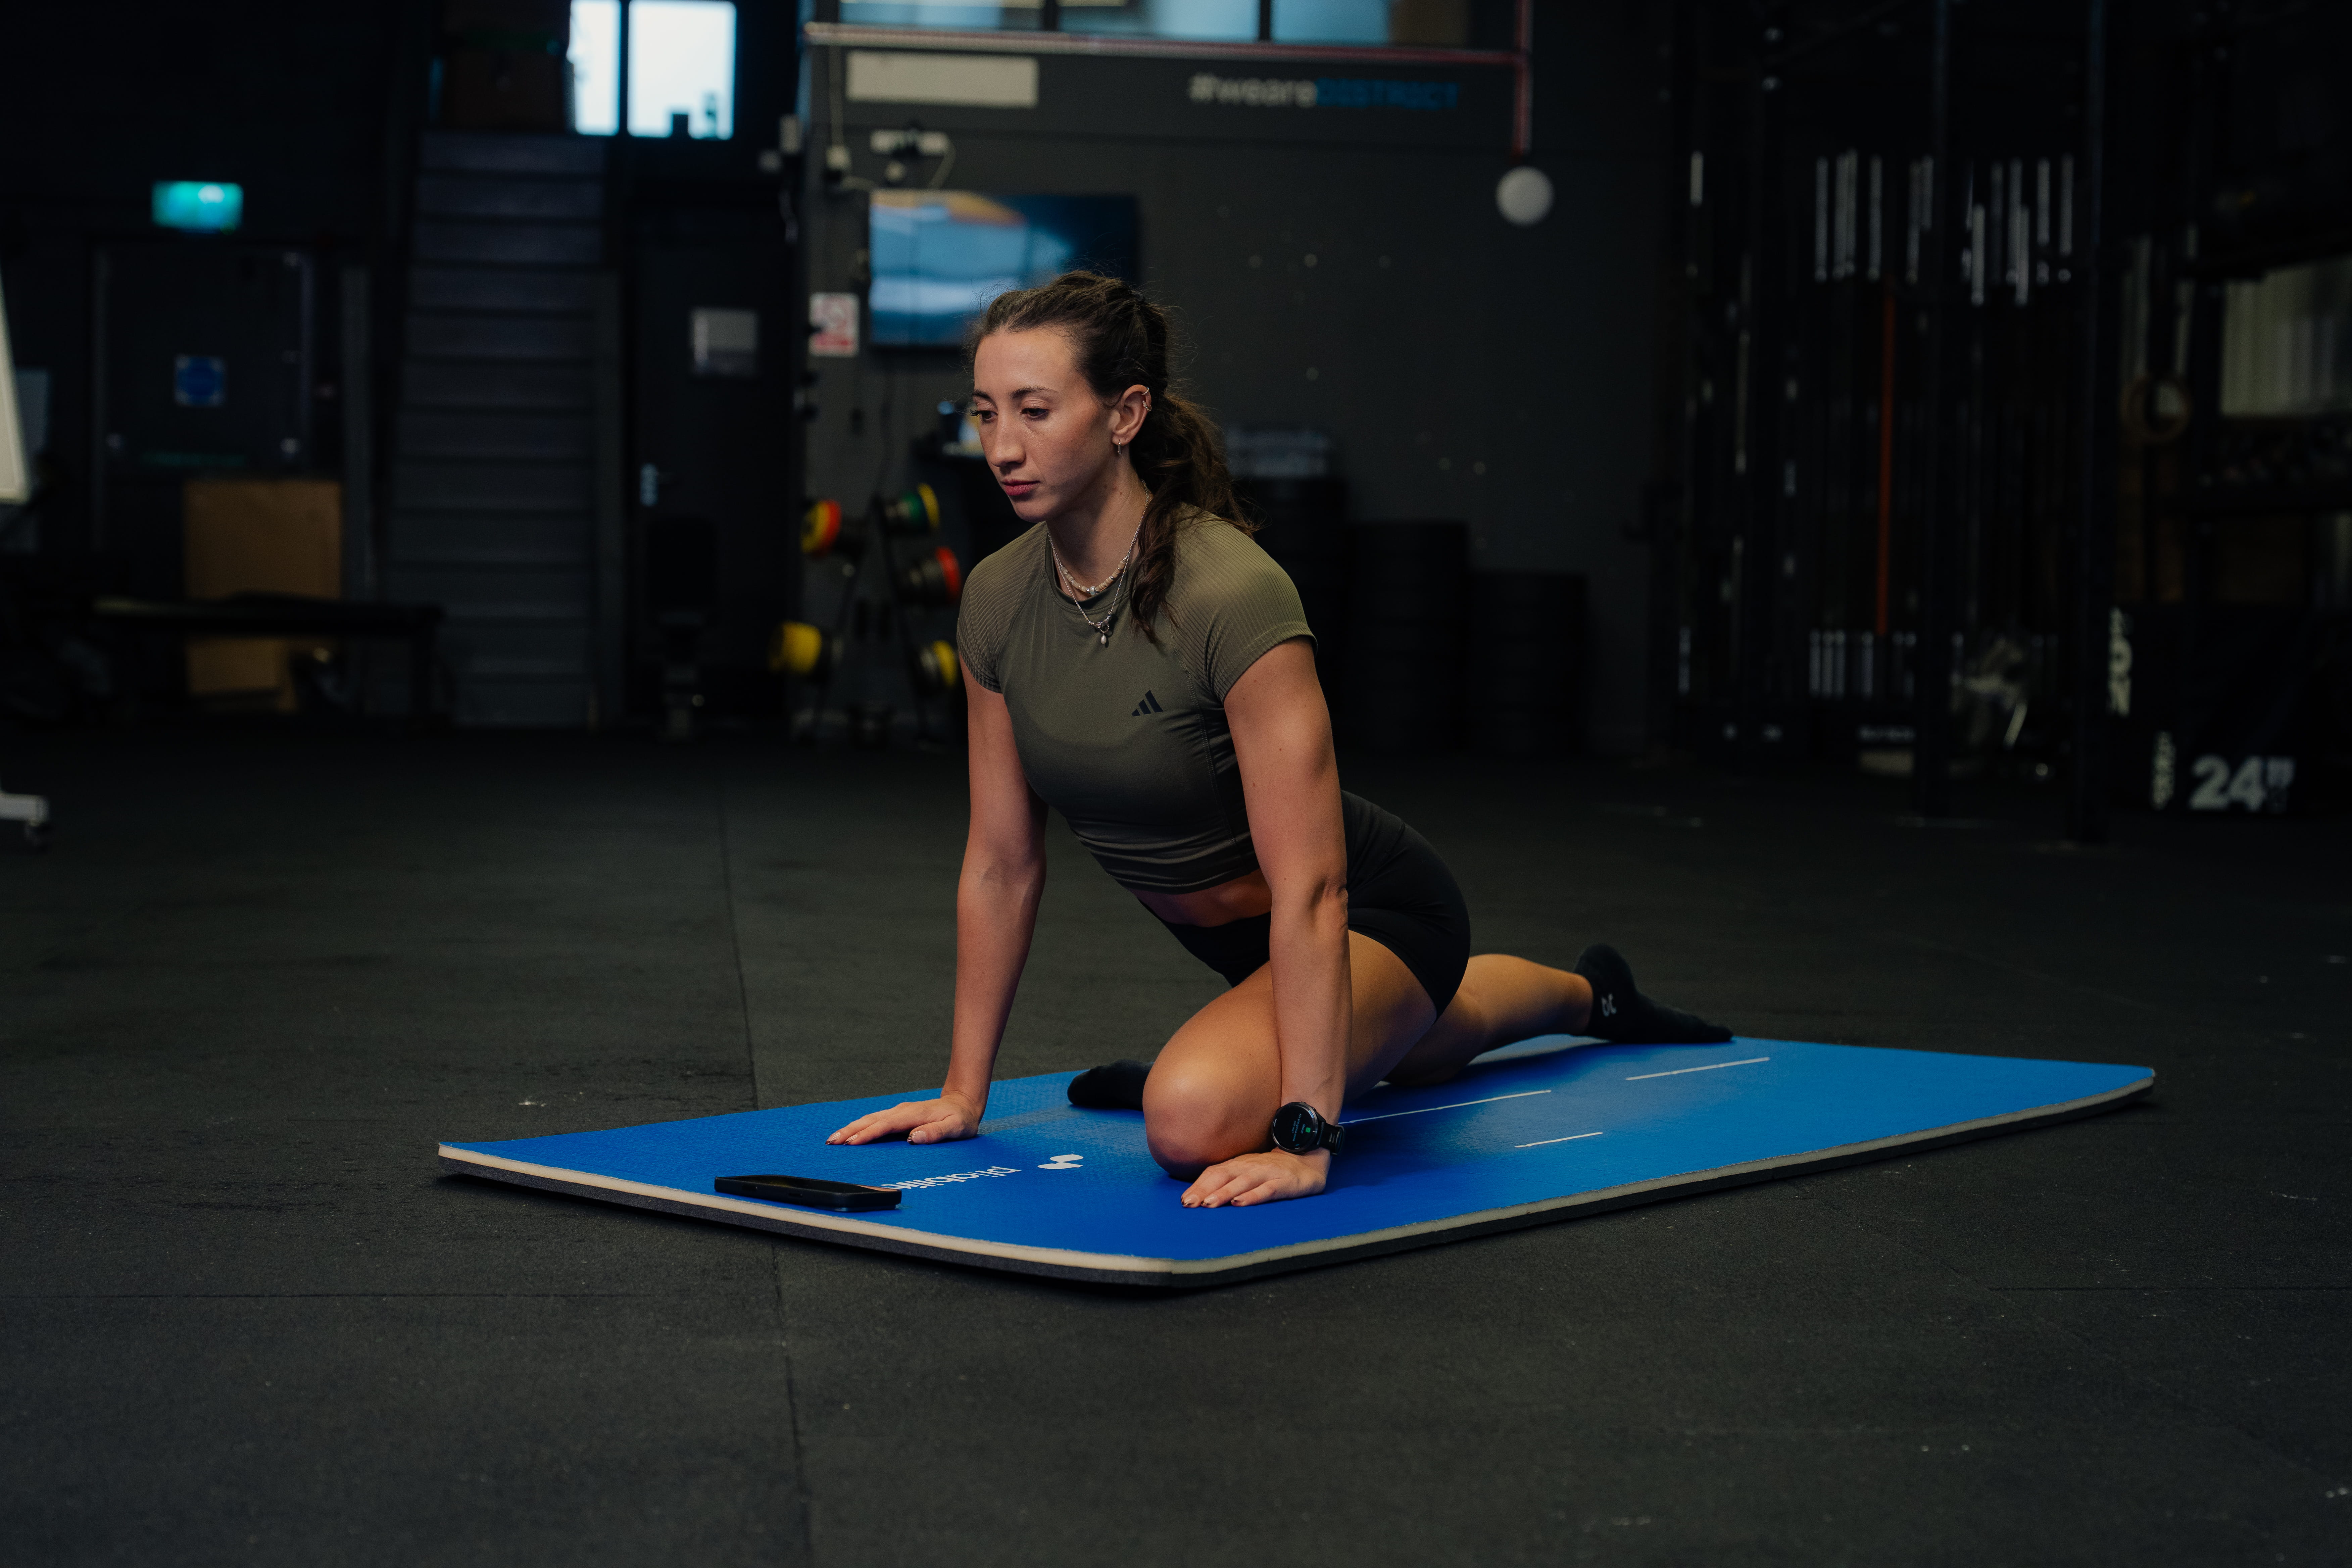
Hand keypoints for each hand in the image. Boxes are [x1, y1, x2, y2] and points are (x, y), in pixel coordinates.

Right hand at [827, 1092, 981, 1145]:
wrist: (963, 1103)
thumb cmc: (960, 1118)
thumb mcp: (955, 1128)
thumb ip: (936, 1133)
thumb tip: (915, 1138)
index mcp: (914, 1115)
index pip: (886, 1125)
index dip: (868, 1134)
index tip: (852, 1142)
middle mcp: (902, 1111)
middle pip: (872, 1120)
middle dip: (851, 1130)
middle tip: (832, 1142)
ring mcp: (899, 1112)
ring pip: (871, 1119)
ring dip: (852, 1128)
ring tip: (834, 1139)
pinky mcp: (898, 1116)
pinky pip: (875, 1120)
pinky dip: (861, 1126)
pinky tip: (851, 1133)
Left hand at [1181, 1148, 1327, 1207]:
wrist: (1309, 1158)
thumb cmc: (1273, 1170)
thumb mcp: (1248, 1172)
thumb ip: (1229, 1181)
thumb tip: (1202, 1195)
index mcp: (1240, 1165)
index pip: (1215, 1172)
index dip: (1199, 1185)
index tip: (1184, 1200)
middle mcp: (1251, 1166)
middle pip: (1224, 1176)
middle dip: (1206, 1189)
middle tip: (1189, 1203)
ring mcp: (1268, 1173)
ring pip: (1243, 1182)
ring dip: (1224, 1192)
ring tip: (1209, 1204)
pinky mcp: (1285, 1182)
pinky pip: (1268, 1189)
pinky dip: (1253, 1196)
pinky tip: (1241, 1203)